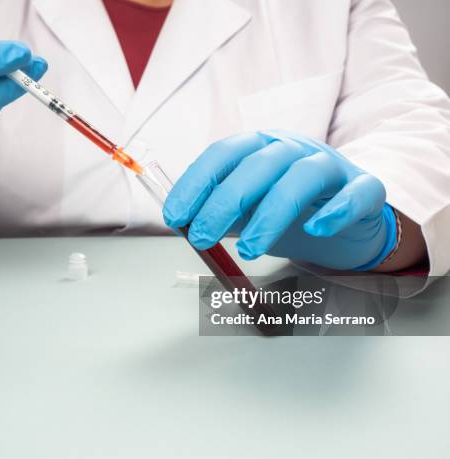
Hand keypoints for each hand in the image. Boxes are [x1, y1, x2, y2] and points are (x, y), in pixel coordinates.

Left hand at [163, 131, 397, 270]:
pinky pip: (355, 193)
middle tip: (202, 238)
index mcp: (259, 148)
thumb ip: (217, 212)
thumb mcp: (246, 210)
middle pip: (258, 165)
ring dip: (272, 213)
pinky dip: (336, 210)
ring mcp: (330, 165)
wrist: (343, 220)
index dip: (196, 184)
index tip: (174, 216)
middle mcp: (293, 149)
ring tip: (250, 251)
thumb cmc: (287, 211)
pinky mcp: (364, 188)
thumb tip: (181, 224)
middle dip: (225, 202)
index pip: (222, 155)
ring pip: (302, 177)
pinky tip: (315, 230)